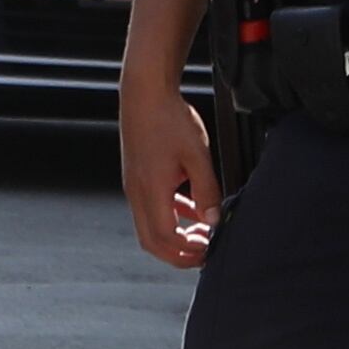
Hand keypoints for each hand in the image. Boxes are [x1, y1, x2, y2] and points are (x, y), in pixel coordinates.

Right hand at [121, 75, 219, 269]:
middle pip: (152, 241)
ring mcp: (134, 186)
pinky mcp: (137, 178)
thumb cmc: (168, 119)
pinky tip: (192, 209)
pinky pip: (151, 209)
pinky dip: (170, 217)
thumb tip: (214, 219)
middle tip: (203, 254)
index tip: (209, 249)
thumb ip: (207, 191)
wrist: (145, 94)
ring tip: (201, 235)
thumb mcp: (197, 155)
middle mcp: (137, 193)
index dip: (187, 250)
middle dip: (178, 254)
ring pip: (150, 227)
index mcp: (151, 190)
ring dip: (175, 237)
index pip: (165, 237)